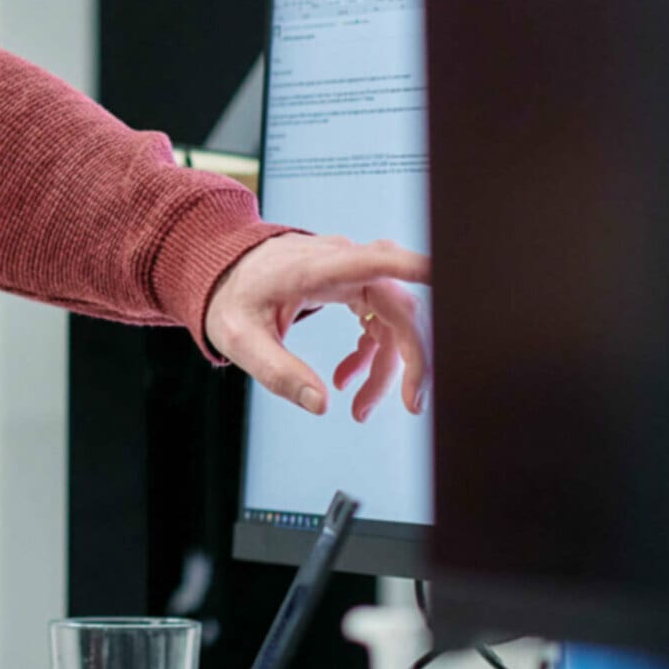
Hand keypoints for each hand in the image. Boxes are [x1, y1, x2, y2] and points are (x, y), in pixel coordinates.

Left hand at [203, 233, 429, 419]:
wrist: (222, 274)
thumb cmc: (231, 298)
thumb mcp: (241, 338)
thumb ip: (278, 371)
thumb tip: (320, 403)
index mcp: (317, 268)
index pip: (377, 261)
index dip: (416, 269)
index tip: (447, 279)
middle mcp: (342, 265)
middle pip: (399, 306)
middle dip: (411, 358)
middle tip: (410, 404)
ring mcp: (351, 274)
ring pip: (393, 320)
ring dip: (386, 367)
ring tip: (360, 408)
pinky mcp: (352, 286)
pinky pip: (379, 322)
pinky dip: (372, 355)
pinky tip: (348, 379)